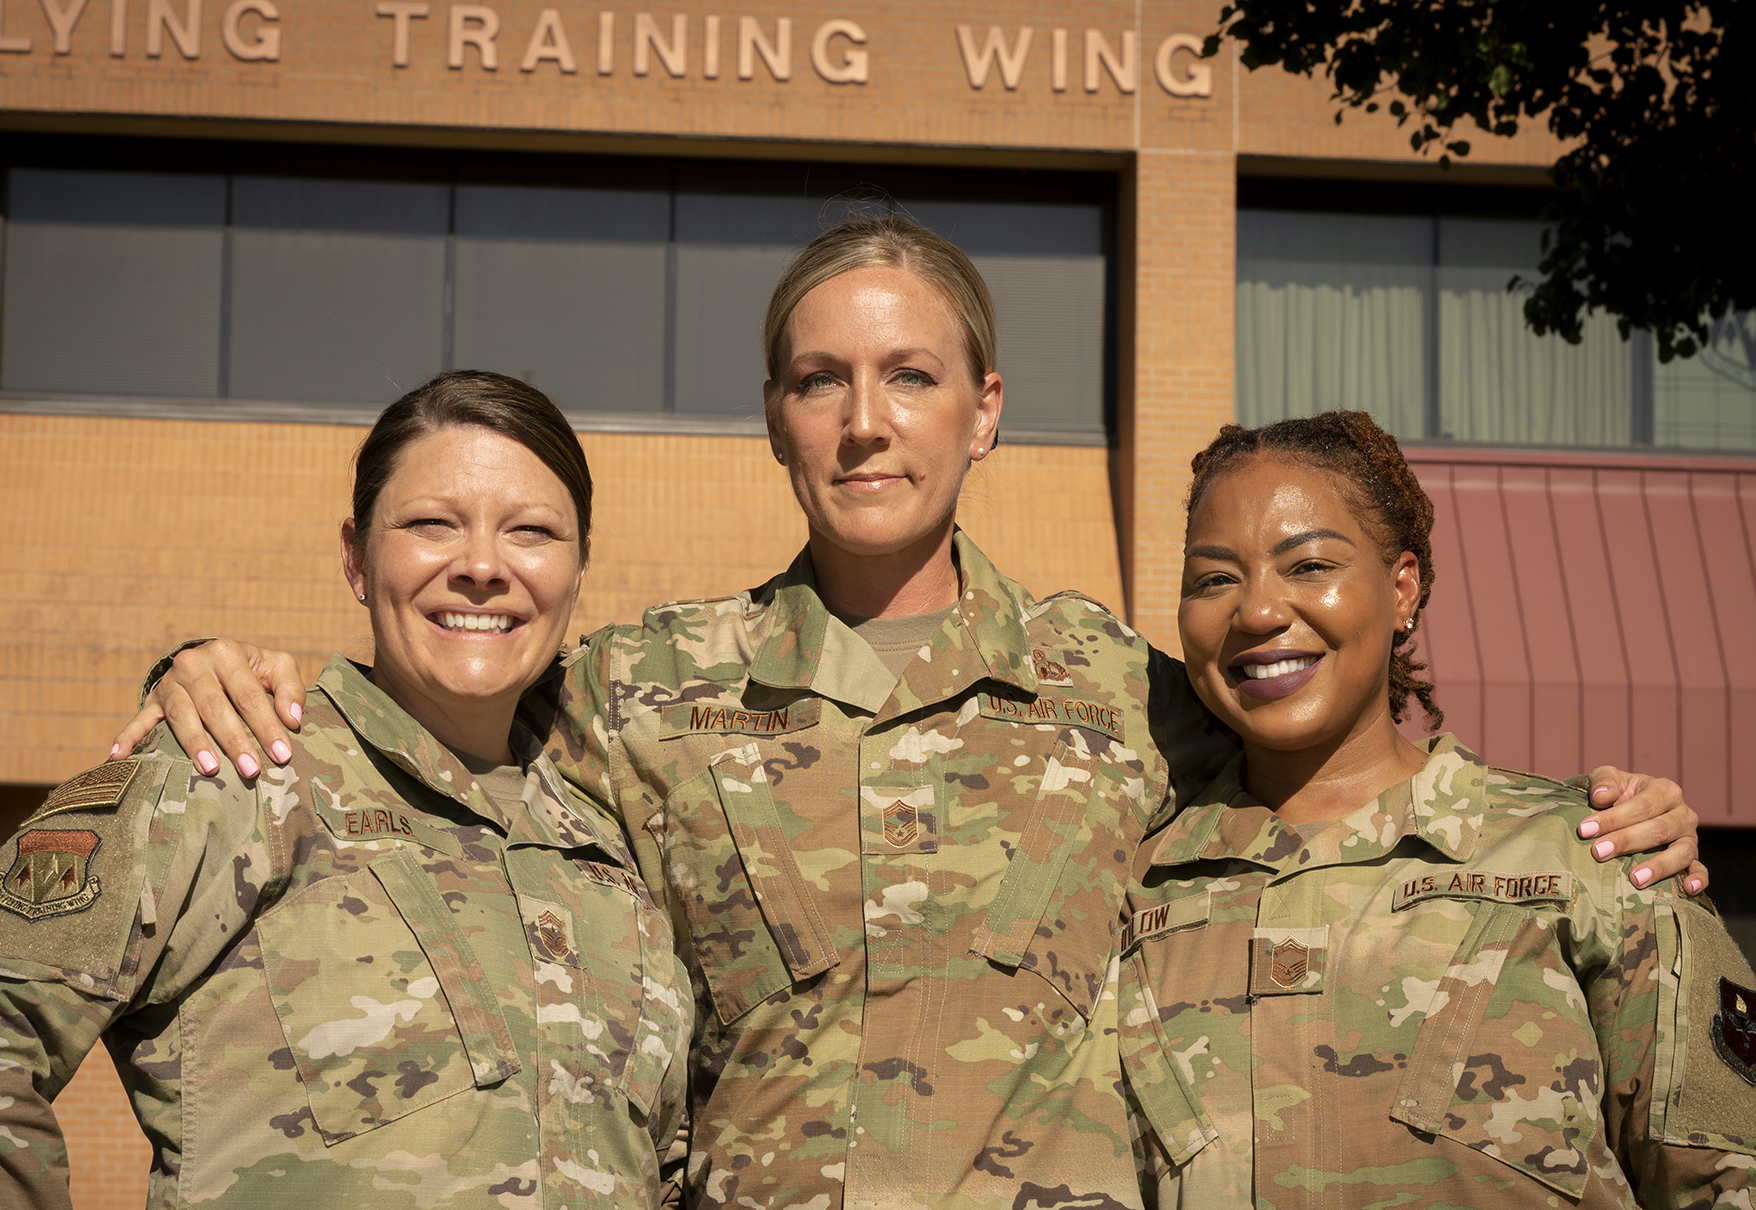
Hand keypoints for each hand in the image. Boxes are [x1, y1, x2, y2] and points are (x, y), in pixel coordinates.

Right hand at [109, 640, 306, 779]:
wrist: (212, 659)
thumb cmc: (251, 670)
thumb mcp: (277, 667)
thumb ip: (290, 689)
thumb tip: (294, 719)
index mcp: (227, 653)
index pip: (250, 696)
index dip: (267, 726)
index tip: (282, 754)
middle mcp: (194, 663)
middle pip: (215, 707)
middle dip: (234, 740)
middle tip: (251, 770)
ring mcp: (170, 682)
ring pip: (181, 715)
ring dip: (194, 743)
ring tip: (210, 768)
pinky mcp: (152, 699)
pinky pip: (139, 720)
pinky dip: (128, 737)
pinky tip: (118, 756)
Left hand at [1581, 767, 1706, 894]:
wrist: (1628, 806)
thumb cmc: (1617, 793)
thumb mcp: (1607, 777)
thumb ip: (1604, 781)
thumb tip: (1601, 797)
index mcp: (1665, 790)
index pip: (1641, 806)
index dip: (1613, 818)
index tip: (1585, 830)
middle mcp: (1683, 814)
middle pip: (1658, 830)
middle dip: (1626, 841)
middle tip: (1598, 852)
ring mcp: (1690, 837)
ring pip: (1682, 852)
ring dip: (1659, 866)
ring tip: (1635, 878)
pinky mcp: (1693, 858)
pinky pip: (1701, 869)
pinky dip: (1698, 879)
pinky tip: (1688, 889)